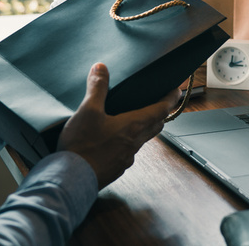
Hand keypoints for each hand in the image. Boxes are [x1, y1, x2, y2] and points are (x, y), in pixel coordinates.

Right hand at [56, 63, 181, 188]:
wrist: (71, 180)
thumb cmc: (82, 146)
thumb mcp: (87, 111)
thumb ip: (96, 88)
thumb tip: (101, 68)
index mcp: (133, 126)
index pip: (161, 110)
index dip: (171, 99)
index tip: (177, 92)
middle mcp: (135, 143)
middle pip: (156, 125)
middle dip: (160, 114)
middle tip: (160, 104)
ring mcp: (126, 158)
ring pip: (142, 140)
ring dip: (145, 128)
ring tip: (136, 120)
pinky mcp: (116, 168)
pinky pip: (128, 152)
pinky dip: (128, 143)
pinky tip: (115, 141)